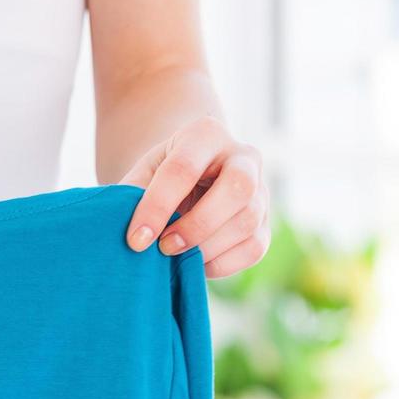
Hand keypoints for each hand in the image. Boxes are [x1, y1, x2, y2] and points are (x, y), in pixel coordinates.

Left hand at [121, 116, 268, 278]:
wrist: (185, 182)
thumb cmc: (157, 180)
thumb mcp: (140, 178)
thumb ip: (132, 200)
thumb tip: (134, 238)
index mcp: (205, 135)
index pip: (183, 168)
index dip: (157, 207)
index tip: (136, 240)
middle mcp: (243, 156)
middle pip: (238, 187)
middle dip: (197, 225)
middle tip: (164, 247)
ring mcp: (261, 189)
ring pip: (247, 221)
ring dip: (207, 248)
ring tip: (175, 257)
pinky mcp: (265, 222)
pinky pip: (254, 247)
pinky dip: (221, 263)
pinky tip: (196, 264)